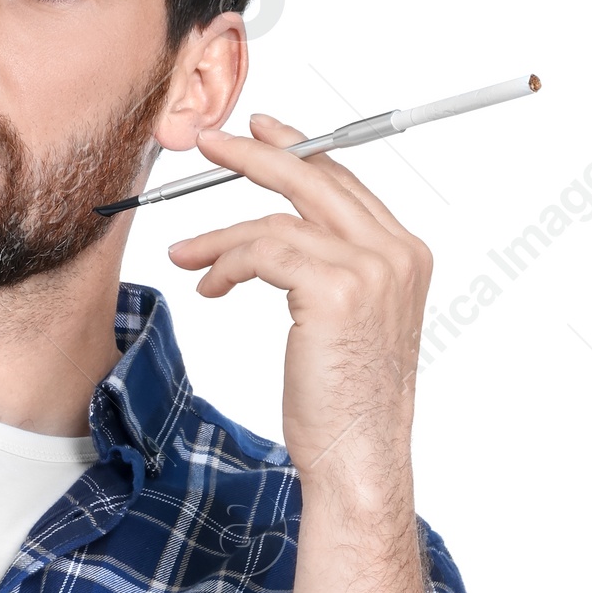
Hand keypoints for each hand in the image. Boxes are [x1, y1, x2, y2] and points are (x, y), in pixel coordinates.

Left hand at [166, 115, 432, 482]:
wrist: (358, 457)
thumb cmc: (347, 406)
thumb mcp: (345, 325)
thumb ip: (329, 272)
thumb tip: (276, 238)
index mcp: (406, 255)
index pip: (345, 183)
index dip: (299, 152)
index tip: (259, 135)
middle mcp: (396, 253)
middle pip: (316, 178)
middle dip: (256, 155)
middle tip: (208, 143)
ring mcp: (371, 269)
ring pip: (279, 220)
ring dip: (221, 234)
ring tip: (186, 252)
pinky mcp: (335, 290)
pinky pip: (263, 252)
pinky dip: (226, 263)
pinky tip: (209, 286)